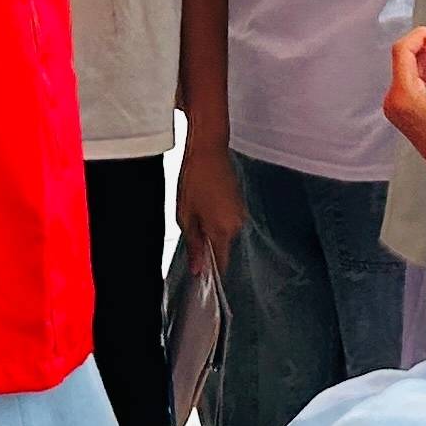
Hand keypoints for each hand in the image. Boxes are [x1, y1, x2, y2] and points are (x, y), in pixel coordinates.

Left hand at [176, 137, 245, 268]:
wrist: (208, 151)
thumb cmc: (194, 180)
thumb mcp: (185, 216)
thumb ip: (193, 245)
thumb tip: (198, 269)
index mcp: (223, 230)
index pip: (221, 262)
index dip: (210, 269)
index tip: (200, 274)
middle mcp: (237, 225)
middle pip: (222, 246)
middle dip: (207, 244)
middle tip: (190, 229)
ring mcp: (241, 213)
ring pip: (224, 232)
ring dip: (211, 229)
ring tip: (196, 211)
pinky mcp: (240, 203)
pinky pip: (228, 219)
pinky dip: (217, 217)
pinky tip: (205, 203)